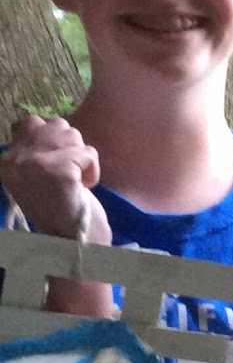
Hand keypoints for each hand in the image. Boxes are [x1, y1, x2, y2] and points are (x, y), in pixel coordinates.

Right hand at [1, 114, 110, 243]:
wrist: (71, 241)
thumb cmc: (60, 208)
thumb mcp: (39, 174)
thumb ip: (37, 149)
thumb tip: (46, 121)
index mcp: (6, 161)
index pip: (29, 123)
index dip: (54, 139)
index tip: (59, 165)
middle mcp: (13, 159)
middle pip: (55, 124)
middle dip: (71, 146)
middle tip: (69, 174)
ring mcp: (33, 163)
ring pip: (73, 135)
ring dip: (83, 158)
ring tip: (75, 181)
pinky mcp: (56, 170)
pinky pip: (87, 154)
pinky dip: (93, 171)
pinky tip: (83, 187)